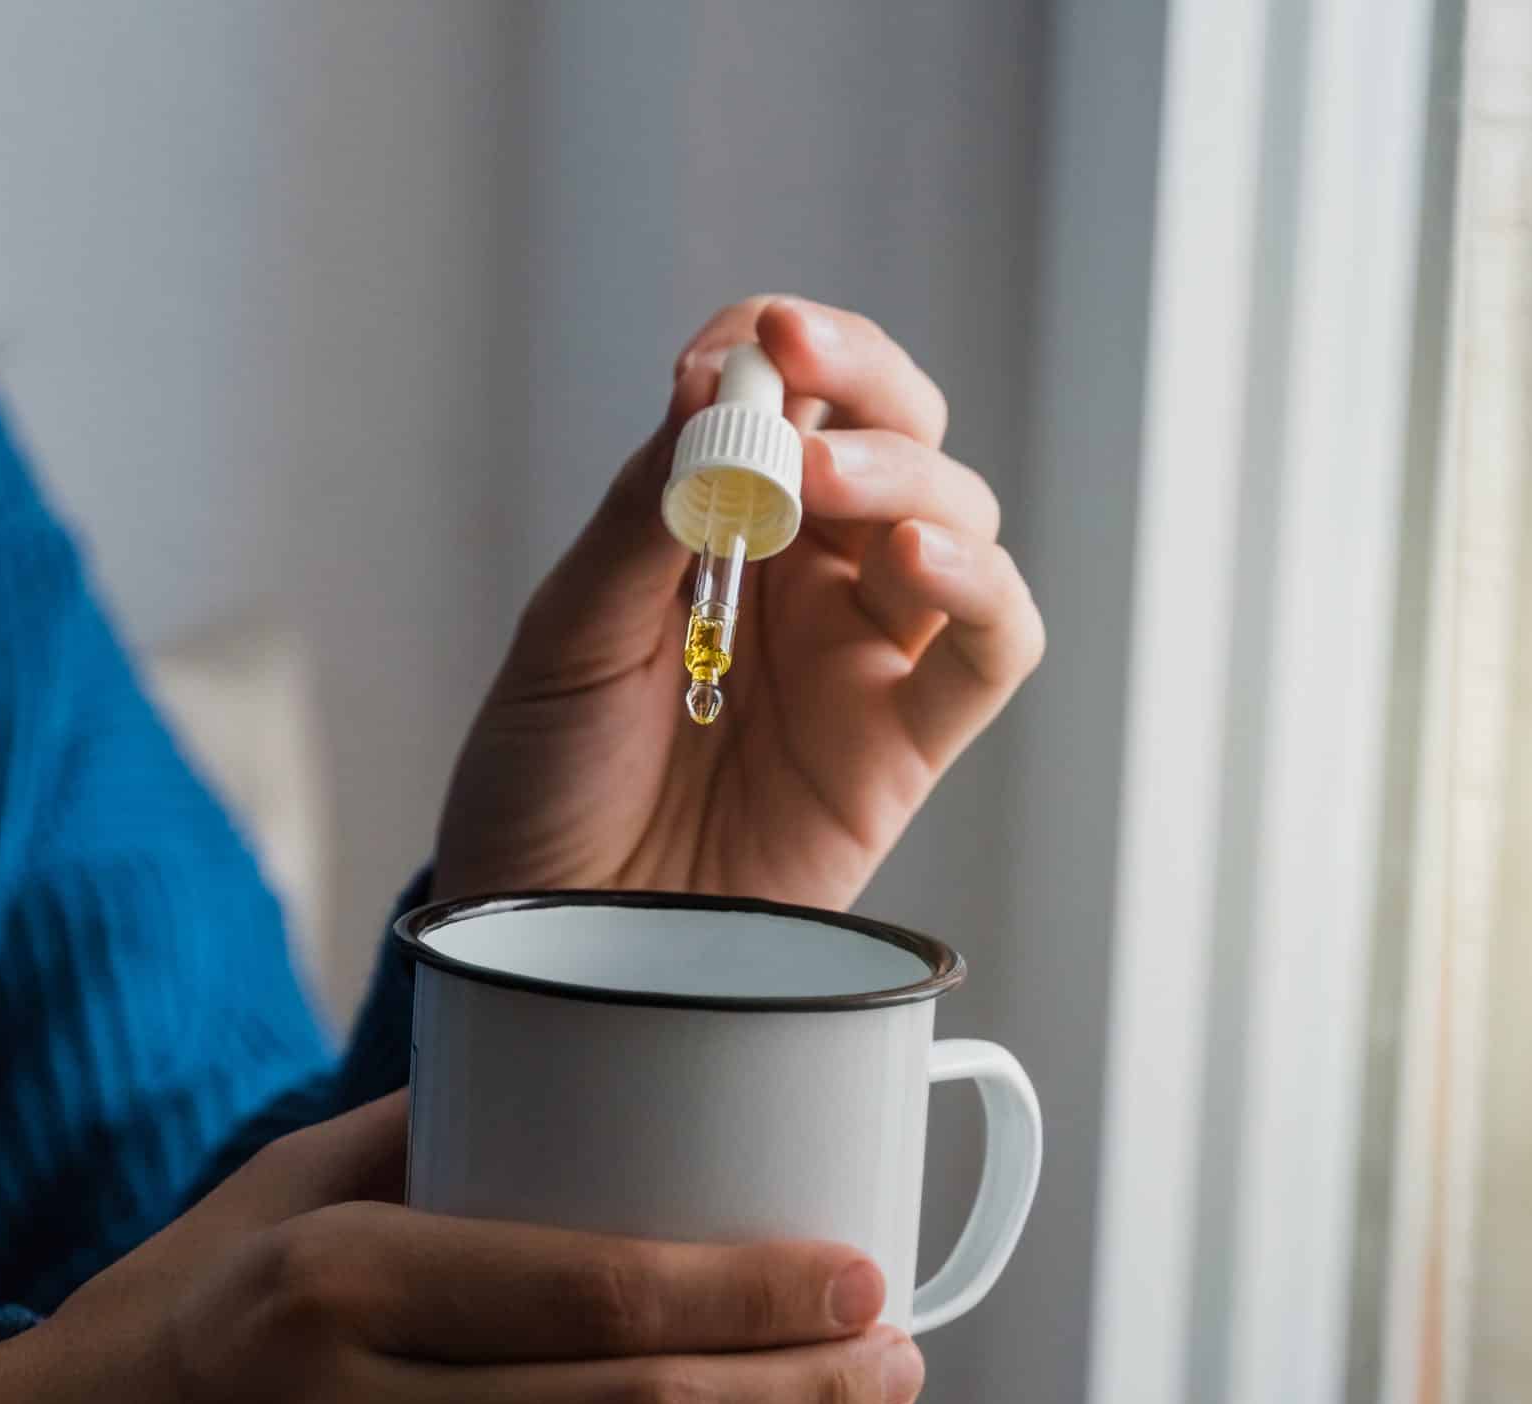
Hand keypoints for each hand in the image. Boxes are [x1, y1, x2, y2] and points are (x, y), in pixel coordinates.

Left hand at [436, 296, 1043, 908]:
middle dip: (859, 379)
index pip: (786, 396)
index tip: (744, 340)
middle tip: (797, 367)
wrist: (544, 935)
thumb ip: (644, 517)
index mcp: (713, 528)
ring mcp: (860, 655)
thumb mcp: (565, 637)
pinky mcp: (902, 744)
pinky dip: (981, 586)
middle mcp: (802, 578)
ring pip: (952, 516)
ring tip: (818, 477)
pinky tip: (920, 557)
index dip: (778, 349)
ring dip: (903, 471)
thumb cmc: (541, 787)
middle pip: (890, 433)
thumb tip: (710, 389)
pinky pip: (989, 647)